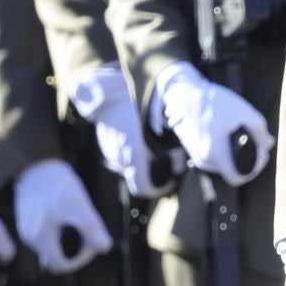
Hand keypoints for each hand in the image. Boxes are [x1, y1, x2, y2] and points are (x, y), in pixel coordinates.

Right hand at [13, 158, 113, 274]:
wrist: (37, 164)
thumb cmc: (58, 185)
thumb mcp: (80, 206)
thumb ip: (92, 229)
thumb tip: (105, 248)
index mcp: (41, 239)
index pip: (59, 265)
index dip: (79, 260)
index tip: (92, 245)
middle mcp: (29, 239)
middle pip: (54, 256)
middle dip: (75, 250)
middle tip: (90, 234)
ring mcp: (26, 229)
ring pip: (50, 246)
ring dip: (67, 241)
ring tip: (81, 224)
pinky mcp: (26, 220)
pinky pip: (44, 235)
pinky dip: (59, 233)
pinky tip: (68, 217)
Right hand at [72, 62, 182, 196]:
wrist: (109, 95)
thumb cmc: (136, 108)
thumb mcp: (161, 127)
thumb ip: (172, 149)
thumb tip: (179, 166)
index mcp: (133, 157)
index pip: (143, 188)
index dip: (157, 190)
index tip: (168, 184)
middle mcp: (120, 160)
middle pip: (137, 178)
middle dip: (153, 176)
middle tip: (167, 165)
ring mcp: (111, 154)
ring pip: (129, 169)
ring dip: (142, 165)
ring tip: (156, 151)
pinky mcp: (107, 147)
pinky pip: (121, 158)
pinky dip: (132, 156)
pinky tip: (141, 142)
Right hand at [155, 62, 272, 185]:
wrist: (185, 95)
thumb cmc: (214, 102)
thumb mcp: (244, 112)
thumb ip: (260, 131)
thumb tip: (269, 145)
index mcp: (216, 155)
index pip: (238, 178)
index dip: (254, 169)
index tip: (261, 154)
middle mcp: (204, 161)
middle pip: (233, 171)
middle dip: (249, 160)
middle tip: (258, 143)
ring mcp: (197, 157)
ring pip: (224, 165)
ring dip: (238, 156)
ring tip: (245, 137)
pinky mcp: (193, 151)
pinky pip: (215, 159)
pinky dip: (226, 152)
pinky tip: (231, 137)